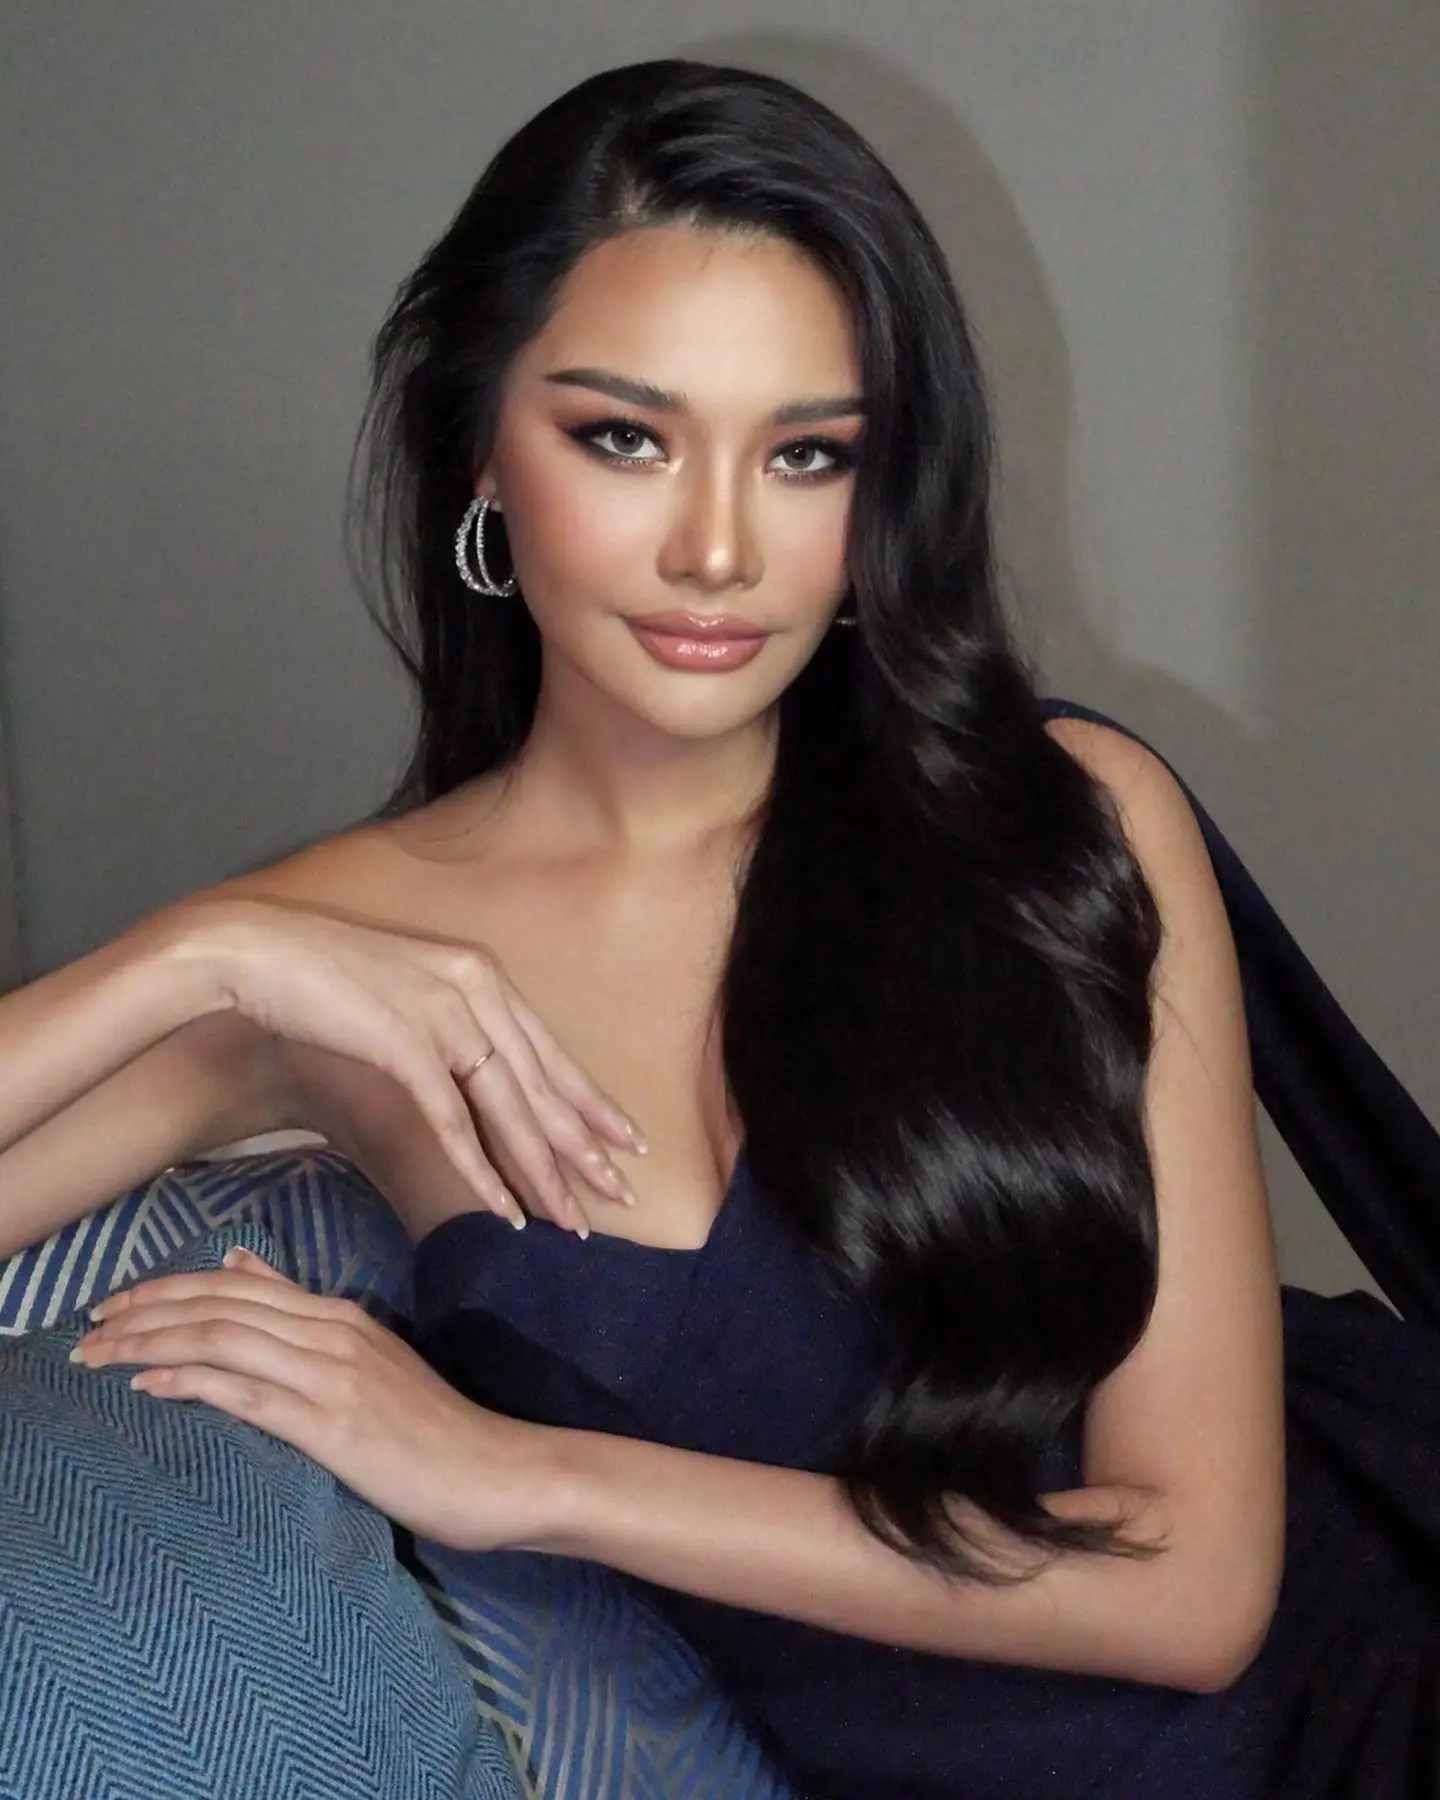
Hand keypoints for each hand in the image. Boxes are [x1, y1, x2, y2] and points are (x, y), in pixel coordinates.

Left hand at [74, 1246, 550, 1550]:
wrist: (493, 1469)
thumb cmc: (431, 1426)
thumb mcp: (367, 1356)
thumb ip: (301, 1312)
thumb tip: (240, 1263)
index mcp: (340, 1314)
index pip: (234, 1289)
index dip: (166, 1290)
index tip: (114, 1306)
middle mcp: (332, 1332)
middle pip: (219, 1307)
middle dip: (144, 1314)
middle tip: (88, 1330)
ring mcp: (332, 1375)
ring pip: (223, 1341)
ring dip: (151, 1346)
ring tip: (98, 1357)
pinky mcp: (332, 1423)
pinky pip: (248, 1392)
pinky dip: (191, 1382)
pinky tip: (150, 1385)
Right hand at [156, 893, 646, 1233]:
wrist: (257, 951)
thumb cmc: (323, 975)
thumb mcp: (406, 991)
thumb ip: (447, 1023)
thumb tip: (474, 1073)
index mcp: (482, 973)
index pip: (551, 1051)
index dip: (590, 1100)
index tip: (627, 1140)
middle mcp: (476, 988)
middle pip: (543, 1085)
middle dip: (584, 1147)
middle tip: (621, 1195)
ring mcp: (443, 1014)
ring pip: (509, 1109)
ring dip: (542, 1172)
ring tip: (572, 1219)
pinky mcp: (405, 1043)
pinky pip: (453, 1121)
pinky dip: (481, 1171)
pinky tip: (504, 1210)